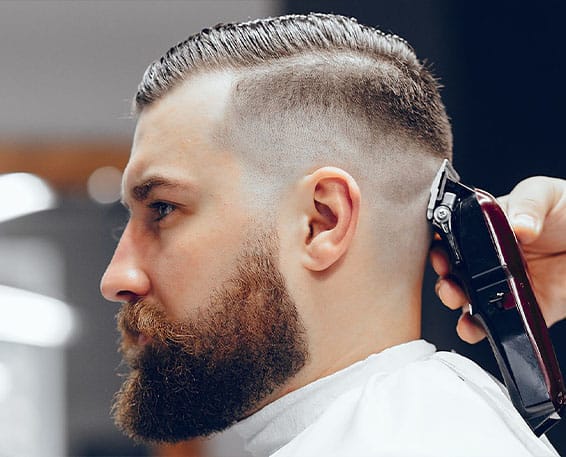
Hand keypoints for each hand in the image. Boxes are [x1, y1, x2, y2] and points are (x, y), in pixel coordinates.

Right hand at [430, 176, 565, 342]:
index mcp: (488, 227)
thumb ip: (528, 203)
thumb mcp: (546, 194)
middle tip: (448, 276)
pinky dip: (481, 329)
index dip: (441, 246)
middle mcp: (492, 258)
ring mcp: (506, 283)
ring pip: (469, 298)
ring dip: (456, 301)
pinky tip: (475, 325)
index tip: (439, 251)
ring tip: (457, 297)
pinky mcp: (527, 307)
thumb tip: (517, 224)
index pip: (454, 237)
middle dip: (445, 276)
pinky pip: (500, 323)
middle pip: (456, 270)